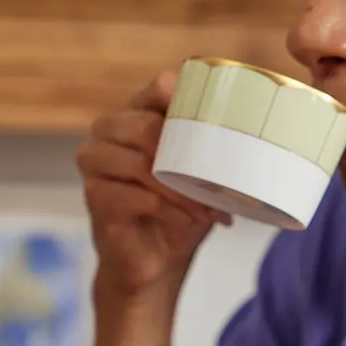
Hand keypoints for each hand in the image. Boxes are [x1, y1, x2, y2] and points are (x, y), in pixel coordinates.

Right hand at [77, 71, 231, 301]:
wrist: (156, 258)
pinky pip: (136, 196)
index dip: (187, 97)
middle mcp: (107, 132)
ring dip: (180, 190)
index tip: (220, 119)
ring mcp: (94, 163)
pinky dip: (169, 210)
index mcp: (135, 114)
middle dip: (186, 155)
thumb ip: (209, 141)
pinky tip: (186, 220)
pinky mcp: (94, 196)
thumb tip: (251, 124)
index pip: (158, 87)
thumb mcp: (199, 171)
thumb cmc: (179, 207)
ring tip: (206, 209)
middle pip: (143, 125)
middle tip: (215, 183)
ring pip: (139, 163)